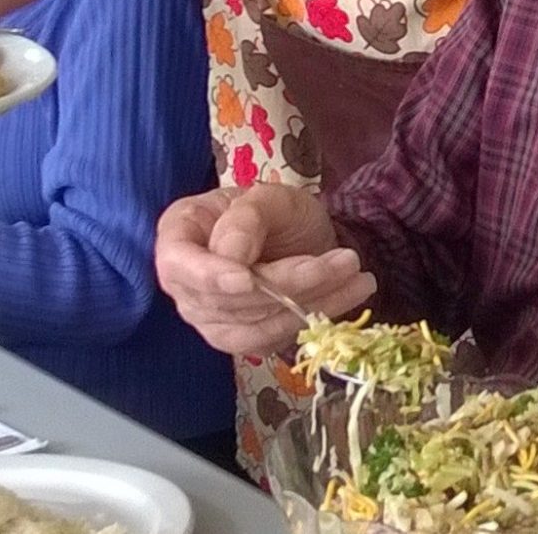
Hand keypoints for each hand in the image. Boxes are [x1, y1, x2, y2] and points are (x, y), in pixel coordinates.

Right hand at [154, 184, 373, 352]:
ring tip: (358, 277)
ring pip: (251, 327)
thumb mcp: (271, 197)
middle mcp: (186, 283)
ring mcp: (209, 316)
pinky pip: (272, 339)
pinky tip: (350, 294)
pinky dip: (315, 318)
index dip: (210, 278)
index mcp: (180, 235)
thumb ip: (247, 218)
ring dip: (309, 304)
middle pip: (224, 300)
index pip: (179, 264)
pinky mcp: (241, 338)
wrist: (303, 238)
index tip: (248, 280)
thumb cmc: (278, 212)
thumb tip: (230, 256)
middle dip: (287, 284)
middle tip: (345, 261)